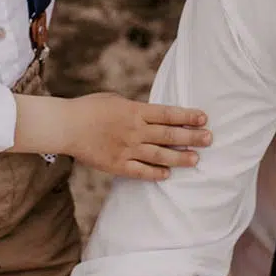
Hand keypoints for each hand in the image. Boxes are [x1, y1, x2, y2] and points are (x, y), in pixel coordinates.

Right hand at [66, 93, 211, 180]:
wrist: (66, 126)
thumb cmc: (90, 108)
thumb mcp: (117, 100)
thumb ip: (136, 109)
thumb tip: (153, 115)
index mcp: (135, 111)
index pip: (168, 113)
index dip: (188, 116)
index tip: (204, 118)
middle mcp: (135, 130)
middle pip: (169, 134)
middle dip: (192, 137)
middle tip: (209, 139)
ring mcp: (126, 148)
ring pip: (159, 155)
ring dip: (179, 157)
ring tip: (196, 159)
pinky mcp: (117, 164)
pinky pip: (140, 171)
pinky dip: (155, 174)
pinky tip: (168, 175)